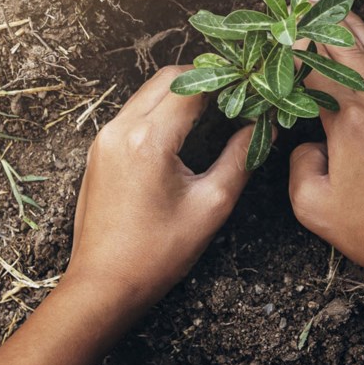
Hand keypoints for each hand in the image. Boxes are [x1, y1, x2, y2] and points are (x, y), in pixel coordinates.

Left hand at [0, 66, 253, 364]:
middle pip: (167, 79)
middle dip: (205, 80)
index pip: (193, 85)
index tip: (251, 87)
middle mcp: (121, 128)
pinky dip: (161, 109)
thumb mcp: (211, 205)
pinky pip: (134, 112)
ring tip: (216, 110)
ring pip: (148, 92)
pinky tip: (185, 129)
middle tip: (236, 95)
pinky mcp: (99, 150)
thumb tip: (264, 128)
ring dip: (182, 94)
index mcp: (149, 139)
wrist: (102, 285)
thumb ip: (241, 158)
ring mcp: (105, 138)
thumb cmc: (158, 253)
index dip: (226, 81)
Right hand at [288, 12, 363, 288]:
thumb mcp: (313, 206)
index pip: (318, 70)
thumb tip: (309, 145)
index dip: (297, 47)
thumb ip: (300, 164)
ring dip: (359, 31)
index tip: (283, 28)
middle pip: (353, 48)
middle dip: (328, 19)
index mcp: (353, 121)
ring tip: (341, 10)